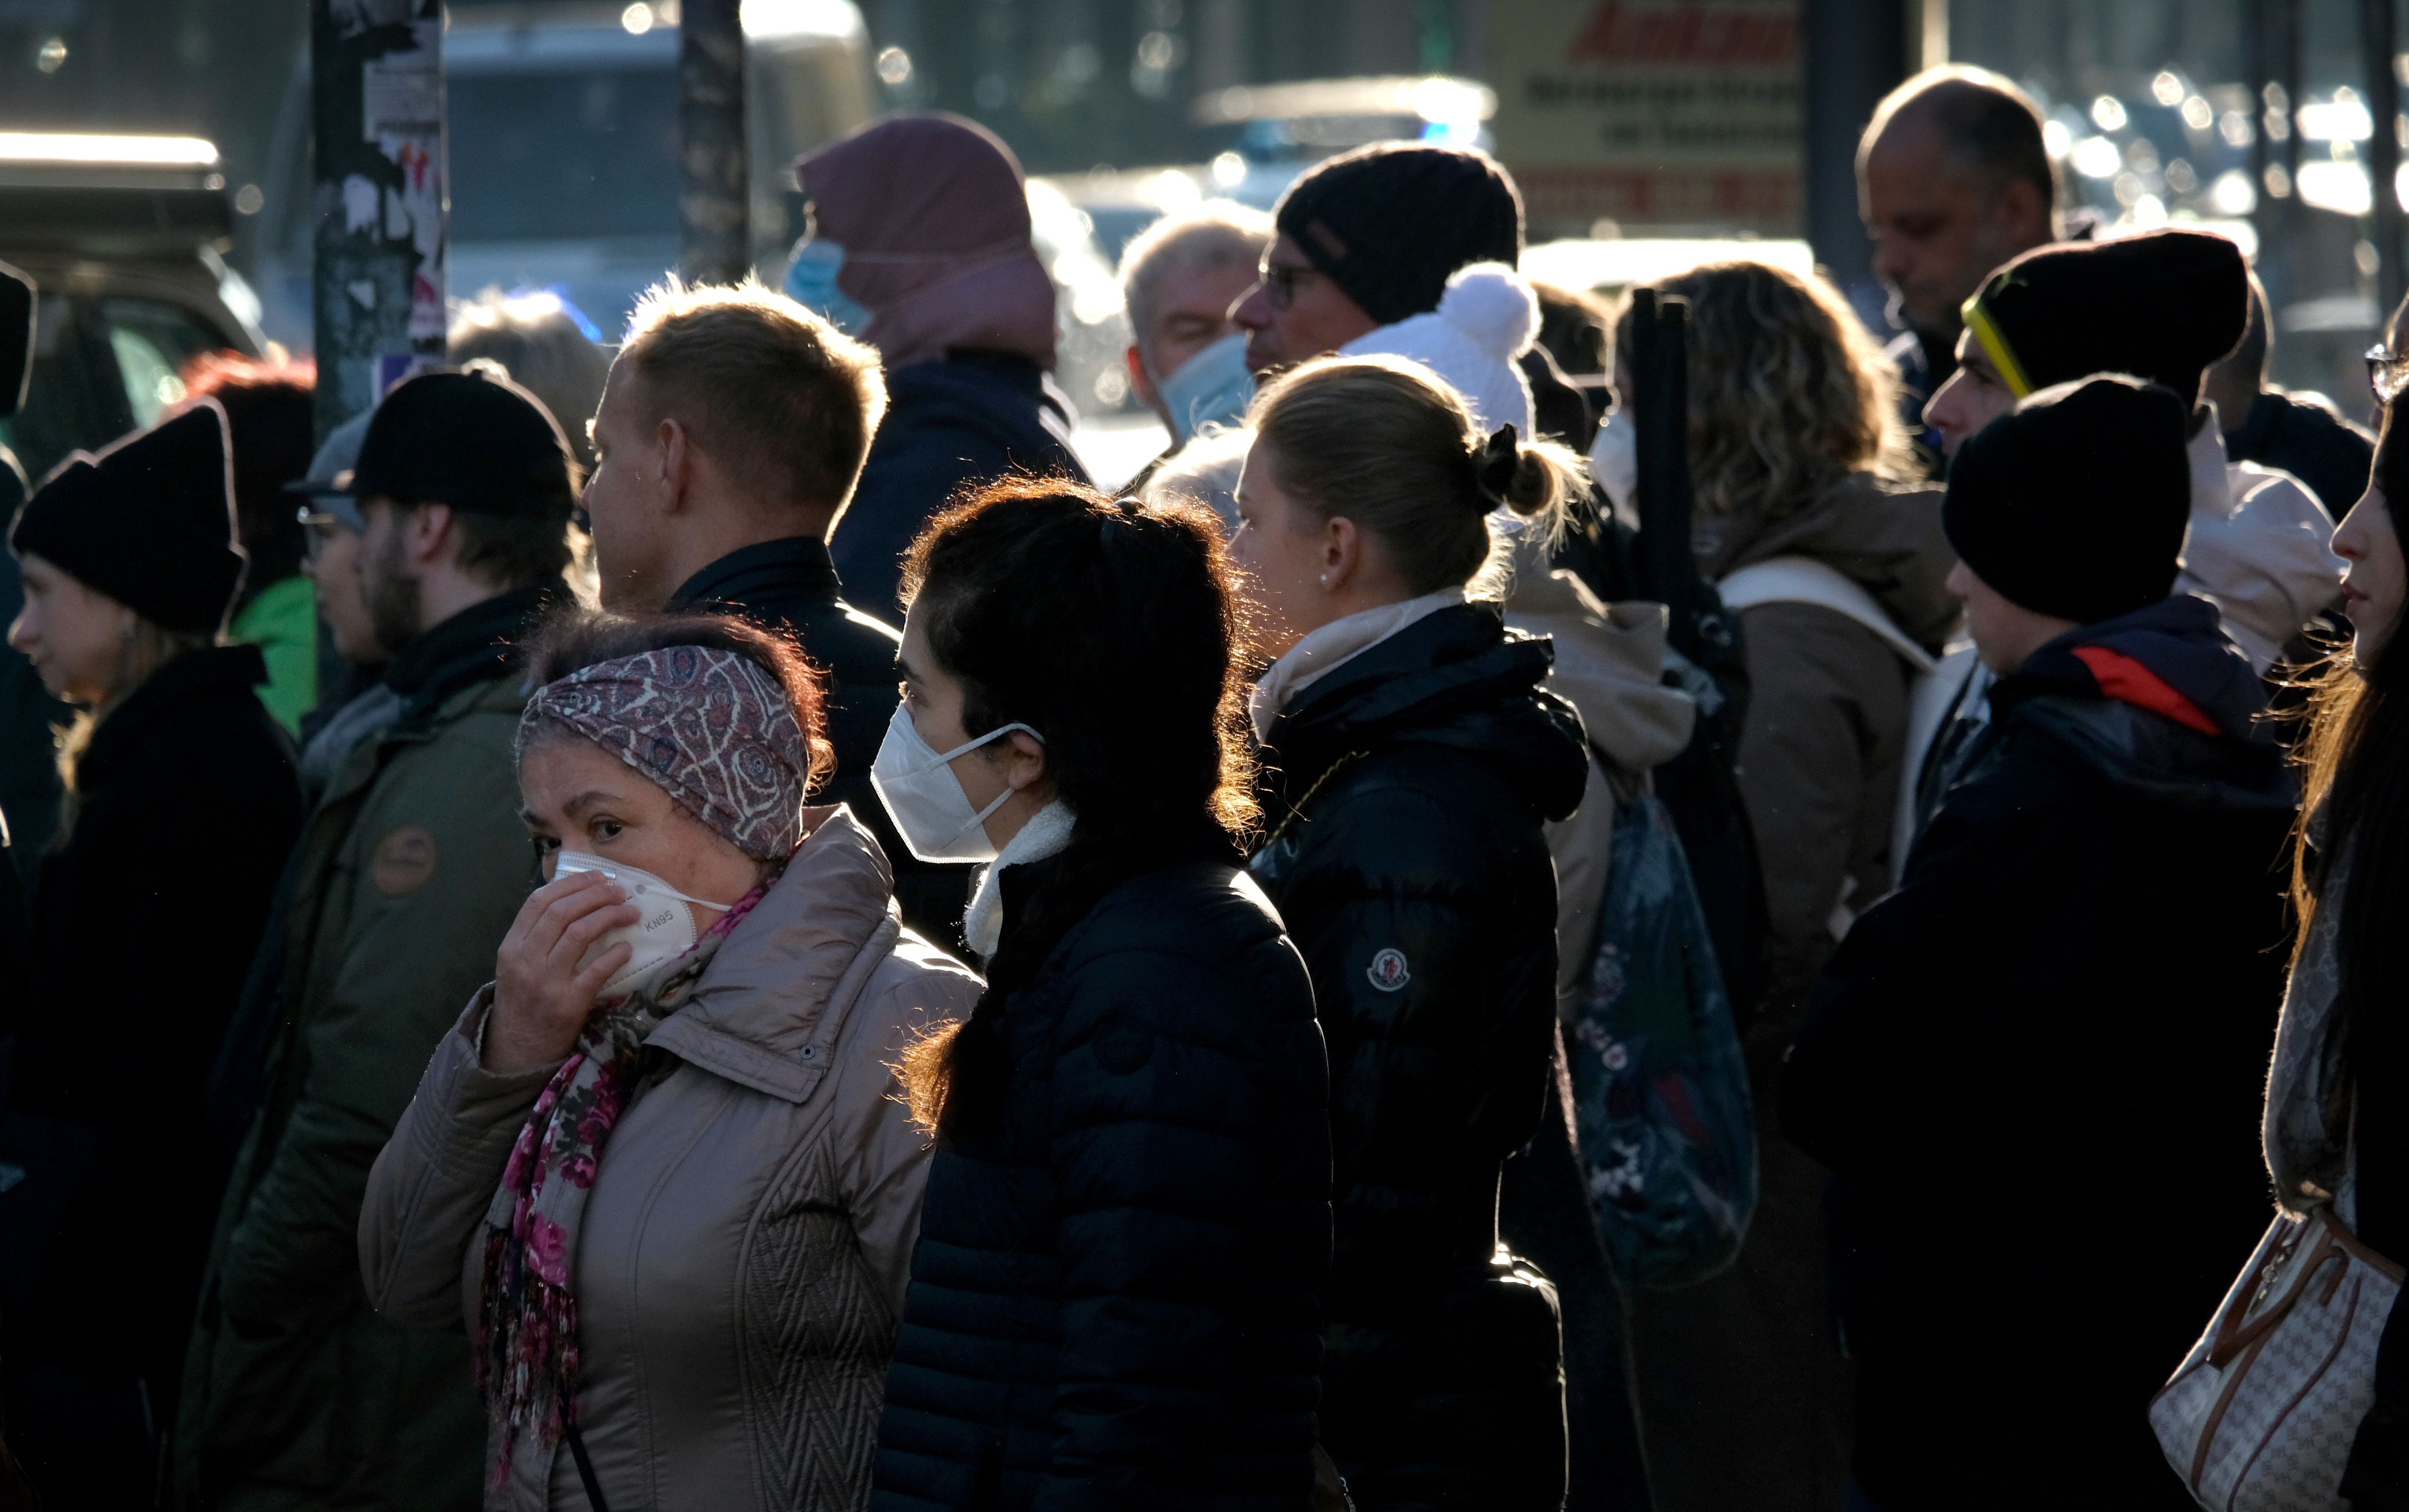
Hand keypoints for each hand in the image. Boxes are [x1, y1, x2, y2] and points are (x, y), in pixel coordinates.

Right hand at [485, 869, 640, 1073]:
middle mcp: (526, 960)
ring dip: (610, 916)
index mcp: (512, 946)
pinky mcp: (568, 1004)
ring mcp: (546, 982)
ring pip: (580, 933)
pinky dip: (615, 955)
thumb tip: (577, 897)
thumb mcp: (517, 964)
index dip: (571, 884)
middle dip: (596, 895)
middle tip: (620, 892)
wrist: (517, 1049)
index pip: (539, 901)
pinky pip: (597, 971)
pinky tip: (627, 949)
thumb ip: (537, 935)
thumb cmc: (523, 999)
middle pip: (562, 912)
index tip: (597, 877)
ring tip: (630, 912)